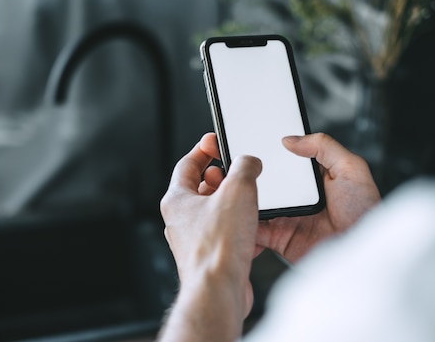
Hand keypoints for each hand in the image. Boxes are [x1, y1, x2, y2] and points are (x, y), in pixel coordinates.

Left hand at [160, 135, 261, 321]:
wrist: (219, 291)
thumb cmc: (218, 247)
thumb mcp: (238, 189)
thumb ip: (244, 167)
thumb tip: (249, 162)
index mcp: (177, 200)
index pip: (187, 164)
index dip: (204, 149)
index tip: (217, 142)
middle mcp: (181, 220)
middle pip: (202, 187)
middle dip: (224, 178)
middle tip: (241, 173)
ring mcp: (195, 240)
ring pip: (216, 212)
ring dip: (235, 204)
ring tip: (252, 201)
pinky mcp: (211, 257)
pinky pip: (227, 234)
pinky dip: (242, 227)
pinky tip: (257, 229)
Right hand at [198, 132, 379, 264]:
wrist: (362, 253)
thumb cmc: (365, 213)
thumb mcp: (352, 169)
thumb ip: (324, 146)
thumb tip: (291, 139)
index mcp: (312, 178)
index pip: (284, 161)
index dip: (267, 151)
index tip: (249, 141)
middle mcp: (296, 197)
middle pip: (265, 181)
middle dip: (247, 174)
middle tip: (229, 165)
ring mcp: (286, 217)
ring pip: (254, 203)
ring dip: (240, 197)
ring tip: (224, 185)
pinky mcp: (279, 238)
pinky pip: (255, 228)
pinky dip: (243, 221)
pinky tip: (233, 212)